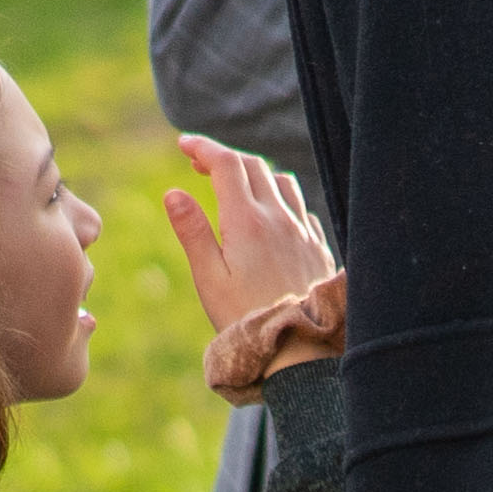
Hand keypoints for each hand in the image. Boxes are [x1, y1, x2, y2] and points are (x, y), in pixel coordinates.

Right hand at [162, 136, 335, 339]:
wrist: (300, 348)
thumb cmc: (246, 318)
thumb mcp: (209, 278)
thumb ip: (193, 231)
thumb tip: (174, 192)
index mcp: (248, 222)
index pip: (226, 164)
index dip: (204, 147)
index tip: (184, 143)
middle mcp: (281, 219)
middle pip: (254, 166)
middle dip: (224, 157)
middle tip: (198, 163)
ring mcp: (304, 231)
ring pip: (282, 182)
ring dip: (255, 174)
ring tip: (232, 184)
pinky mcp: (318, 248)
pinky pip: (300, 208)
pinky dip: (280, 198)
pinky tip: (269, 215)